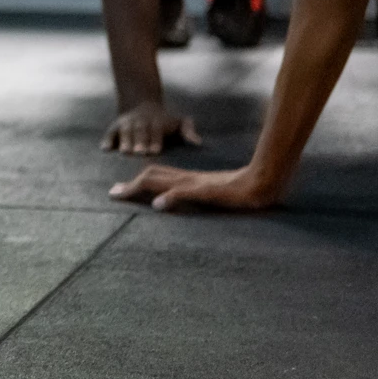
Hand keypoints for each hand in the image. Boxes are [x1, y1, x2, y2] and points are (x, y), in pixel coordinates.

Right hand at [101, 102, 201, 155]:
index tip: (155, 151)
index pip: (155, 131)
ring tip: (124, 152)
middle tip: (139, 152)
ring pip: (124, 131)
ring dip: (124, 141)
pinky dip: (107, 140)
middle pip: (139, 131)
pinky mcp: (115, 127)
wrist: (143, 104)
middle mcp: (140, 122)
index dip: (155, 140)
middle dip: (138, 141)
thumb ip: (188, 131)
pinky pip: (110, 133)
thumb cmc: (165, 121)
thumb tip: (198, 143)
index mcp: (156, 122)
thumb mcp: (179, 122)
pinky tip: (105, 149)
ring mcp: (127, 124)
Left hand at [109, 162, 281, 212]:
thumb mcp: (217, 194)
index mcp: (191, 179)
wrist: (265, 181)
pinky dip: (169, 197)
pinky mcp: (208, 191)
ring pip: (161, 180)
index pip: (158, 173)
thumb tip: (185, 203)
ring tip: (121, 194)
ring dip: (139, 186)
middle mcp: (189, 178)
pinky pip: (185, 192)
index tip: (122, 189)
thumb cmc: (244, 189)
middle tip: (112, 194)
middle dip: (131, 184)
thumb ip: (201, 196)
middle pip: (153, 174)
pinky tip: (157, 205)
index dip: (138, 179)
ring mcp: (197, 184)